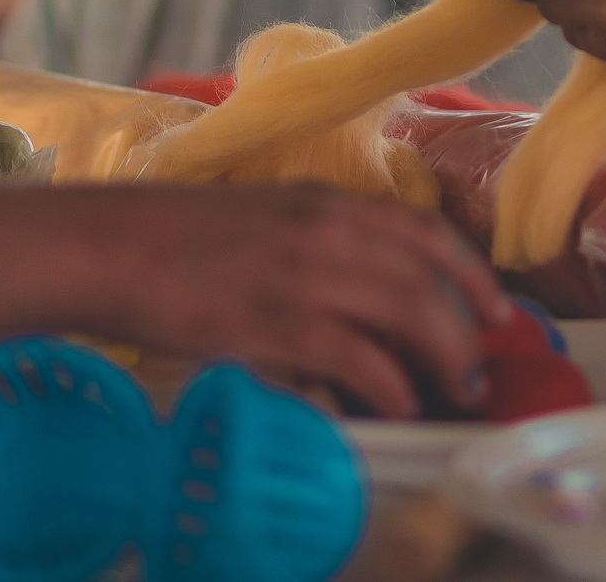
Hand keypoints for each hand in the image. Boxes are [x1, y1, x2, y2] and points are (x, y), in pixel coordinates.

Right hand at [79, 185, 508, 419]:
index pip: (427, 231)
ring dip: (443, 356)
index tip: (496, 308)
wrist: (110, 245)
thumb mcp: (270, 218)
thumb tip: (370, 293)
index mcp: (329, 202)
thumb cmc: (181, 238)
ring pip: (408, 310)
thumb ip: (325, 244)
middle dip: (467, 327)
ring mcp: (304, 274)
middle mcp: (329, 229)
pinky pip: (357, 355)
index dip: (472, 273)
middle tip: (475, 368)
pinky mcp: (274, 320)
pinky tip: (395, 404)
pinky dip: (388, 382)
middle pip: (429, 277)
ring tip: (450, 390)